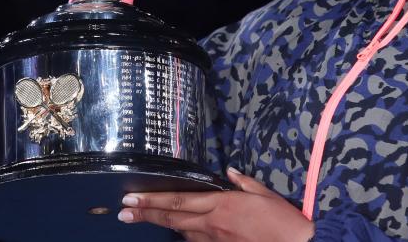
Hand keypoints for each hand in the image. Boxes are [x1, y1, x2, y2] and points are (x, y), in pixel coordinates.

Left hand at [117, 167, 313, 241]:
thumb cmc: (284, 221)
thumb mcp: (266, 194)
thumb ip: (244, 183)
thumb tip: (230, 172)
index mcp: (222, 205)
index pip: (178, 201)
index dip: (152, 200)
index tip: (131, 198)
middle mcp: (213, 224)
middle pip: (172, 219)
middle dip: (145, 214)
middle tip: (123, 212)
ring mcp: (215, 241)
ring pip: (182, 232)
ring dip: (162, 225)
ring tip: (139, 218)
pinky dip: (186, 236)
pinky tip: (178, 232)